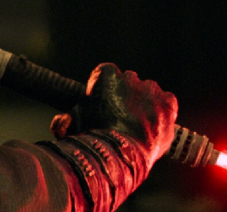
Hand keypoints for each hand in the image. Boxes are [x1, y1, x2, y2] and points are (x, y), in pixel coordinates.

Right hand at [51, 63, 177, 163]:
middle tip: (120, 116)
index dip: (103, 88)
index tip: (102, 103)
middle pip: (129, 81)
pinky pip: (167, 101)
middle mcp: (130, 77)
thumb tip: (58, 123)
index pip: (105, 72)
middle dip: (125, 95)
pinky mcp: (168, 103)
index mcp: (105, 75)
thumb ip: (64, 121)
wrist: (122, 154)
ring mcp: (151, 89)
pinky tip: (154, 124)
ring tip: (137, 124)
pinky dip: (163, 110)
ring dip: (144, 102)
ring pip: (149, 91)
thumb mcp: (74, 126)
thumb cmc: (94, 138)